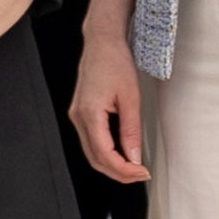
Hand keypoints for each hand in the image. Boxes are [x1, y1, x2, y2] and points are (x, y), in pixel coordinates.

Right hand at [67, 27, 148, 185]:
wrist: (102, 43)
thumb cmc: (115, 62)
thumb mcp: (130, 97)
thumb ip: (131, 130)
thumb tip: (133, 157)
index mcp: (89, 114)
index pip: (104, 155)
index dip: (124, 170)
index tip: (141, 172)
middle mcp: (78, 117)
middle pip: (94, 158)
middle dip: (118, 172)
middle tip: (139, 175)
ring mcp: (76, 115)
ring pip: (91, 152)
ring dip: (111, 164)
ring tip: (132, 167)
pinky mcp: (80, 113)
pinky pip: (90, 141)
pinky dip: (105, 152)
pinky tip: (120, 153)